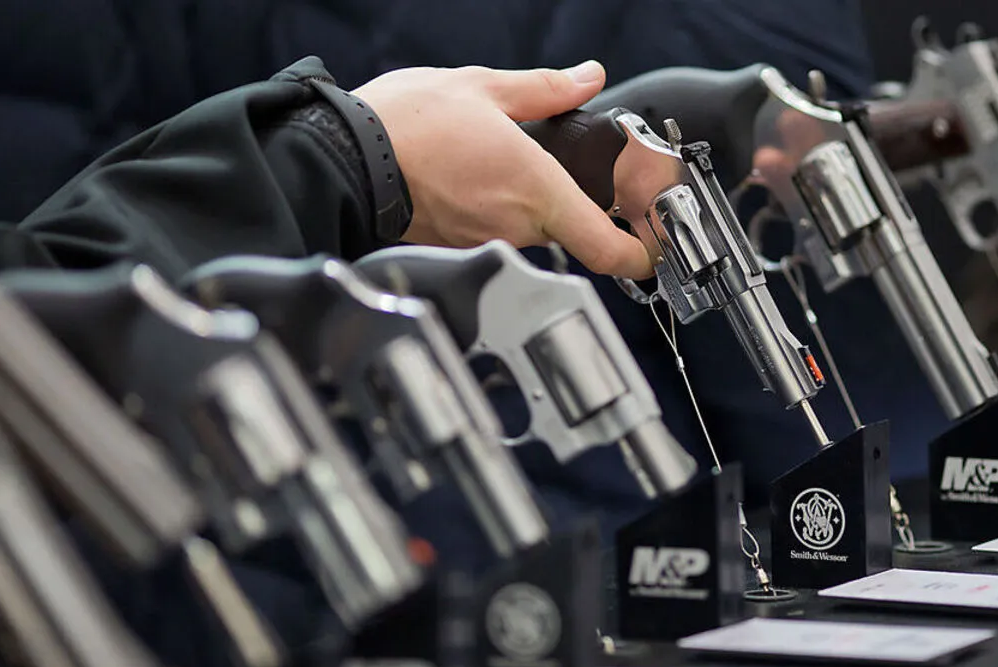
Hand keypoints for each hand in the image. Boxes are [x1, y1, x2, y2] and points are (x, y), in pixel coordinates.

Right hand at [351, 62, 652, 278]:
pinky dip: (495, 205)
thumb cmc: (406, 126)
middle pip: (571, 227)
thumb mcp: (485, 87)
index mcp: (538, 190)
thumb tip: (586, 78)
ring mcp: (486, 240)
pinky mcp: (458, 243)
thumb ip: (546, 89)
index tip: (653, 249)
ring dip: (530, 199)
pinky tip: (475, 173)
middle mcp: (517, 226)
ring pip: (530, 226)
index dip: (642, 256)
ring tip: (506, 160)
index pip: (609, 249)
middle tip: (576, 168)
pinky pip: (494, 227)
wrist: (344, 158)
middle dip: (580, 202)